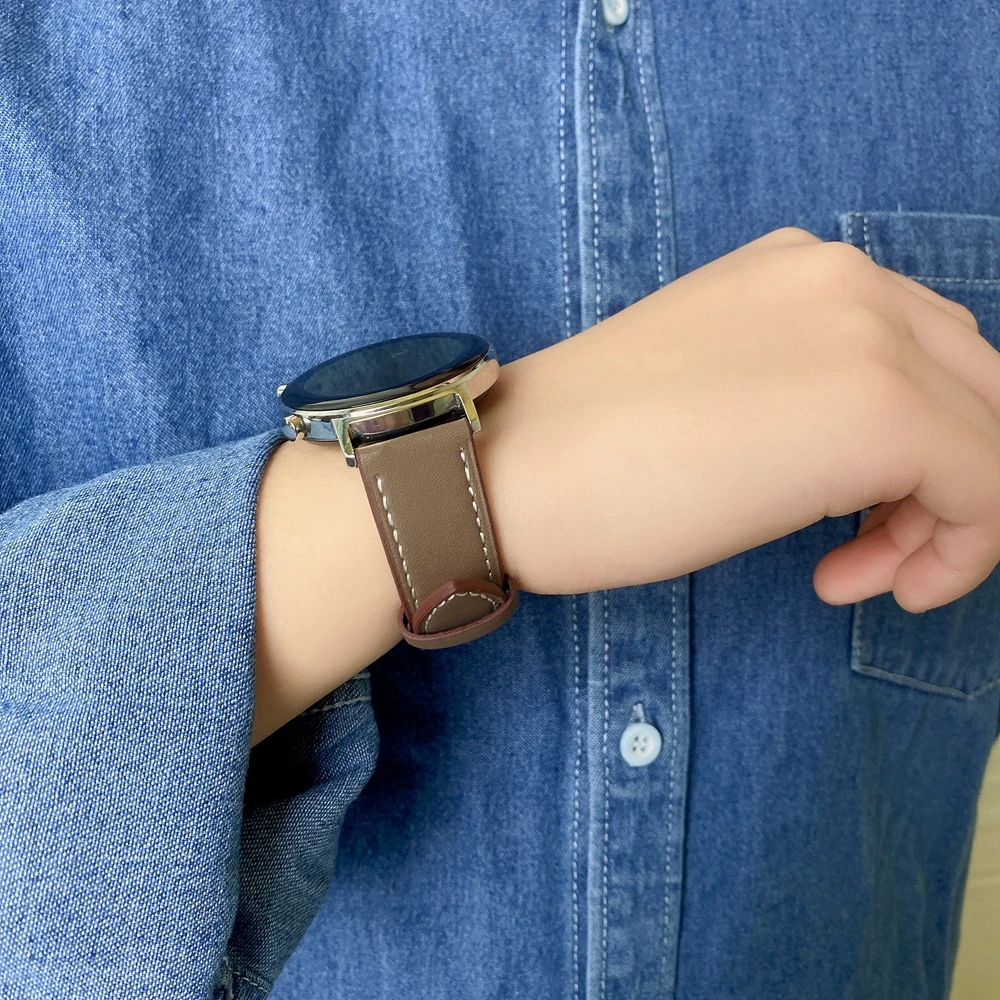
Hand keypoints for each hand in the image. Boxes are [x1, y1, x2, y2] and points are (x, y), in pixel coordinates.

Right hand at [477, 226, 999, 613]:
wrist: (504, 471)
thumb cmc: (585, 451)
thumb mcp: (716, 388)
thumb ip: (802, 387)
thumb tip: (862, 453)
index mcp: (800, 268)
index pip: (924, 353)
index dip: (914, 451)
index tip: (859, 524)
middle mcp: (848, 277)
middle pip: (974, 389)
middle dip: (945, 486)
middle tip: (871, 556)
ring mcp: (868, 332)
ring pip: (990, 434)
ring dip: (946, 520)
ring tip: (863, 575)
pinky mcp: (878, 409)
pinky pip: (987, 484)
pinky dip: (954, 548)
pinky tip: (856, 583)